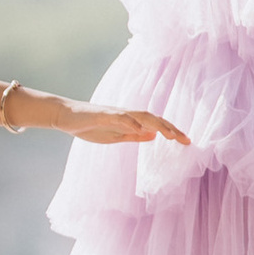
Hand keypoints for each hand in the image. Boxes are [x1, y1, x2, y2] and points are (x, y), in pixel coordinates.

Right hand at [60, 103, 190, 147]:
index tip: (186, 141)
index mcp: (130, 121)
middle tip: (186, 140)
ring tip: (170, 134)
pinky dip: (131, 122)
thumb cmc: (90, 125)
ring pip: (141, 116)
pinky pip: (119, 117)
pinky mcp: (102, 114)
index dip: (171, 131)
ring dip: (157, 124)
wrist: (66, 116)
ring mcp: (115, 113)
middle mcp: (126, 114)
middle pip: (154, 118)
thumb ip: (133, 136)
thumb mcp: (115, 135)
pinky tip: (141, 129)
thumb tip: (153, 135)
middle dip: (171, 128)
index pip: (155, 124)